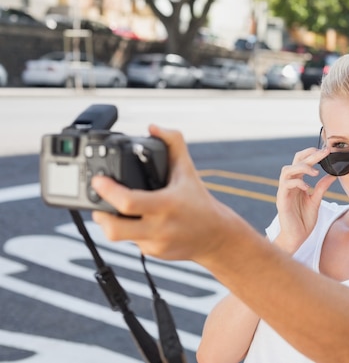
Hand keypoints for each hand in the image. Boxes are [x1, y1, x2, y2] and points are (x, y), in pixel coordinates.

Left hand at [91, 125, 247, 262]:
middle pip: (114, 229)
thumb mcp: (187, 170)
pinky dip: (130, 231)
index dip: (107, 191)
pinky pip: (132, 242)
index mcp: (166, 204)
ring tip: (116, 211)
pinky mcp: (153, 253)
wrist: (217, 236)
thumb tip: (154, 127)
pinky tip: (139, 222)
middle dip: (99, 215)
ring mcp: (155, 243)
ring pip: (119, 237)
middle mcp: (160, 227)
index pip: (128, 202)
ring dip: (112, 223)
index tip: (98, 180)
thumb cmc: (200, 202)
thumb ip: (172, 143)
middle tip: (99, 203)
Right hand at [273, 147, 336, 252]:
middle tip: (324, 152)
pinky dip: (297, 182)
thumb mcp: (316, 200)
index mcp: (298, 182)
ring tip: (315, 172)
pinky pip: (286, 185)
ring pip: (287, 170)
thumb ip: (322, 187)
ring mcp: (284, 191)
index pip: (303, 162)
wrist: (296, 237)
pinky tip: (307, 187)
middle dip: (310, 155)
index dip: (313, 154)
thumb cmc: (304, 220)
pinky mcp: (281, 200)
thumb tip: (333, 175)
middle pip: (296, 161)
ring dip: (301, 167)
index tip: (327, 150)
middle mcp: (290, 184)